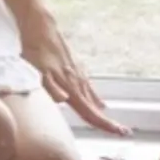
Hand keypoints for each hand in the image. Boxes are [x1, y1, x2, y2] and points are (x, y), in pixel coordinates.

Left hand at [19, 13, 129, 136]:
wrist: (41, 27)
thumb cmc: (36, 50)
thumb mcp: (38, 71)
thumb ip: (51, 87)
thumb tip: (64, 101)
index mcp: (69, 87)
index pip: (89, 112)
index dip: (104, 124)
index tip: (121, 132)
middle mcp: (77, 82)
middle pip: (94, 108)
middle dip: (107, 122)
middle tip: (124, 133)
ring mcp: (78, 73)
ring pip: (91, 97)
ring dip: (100, 111)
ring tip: (111, 122)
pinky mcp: (75, 66)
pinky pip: (88, 87)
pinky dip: (94, 97)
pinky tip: (98, 101)